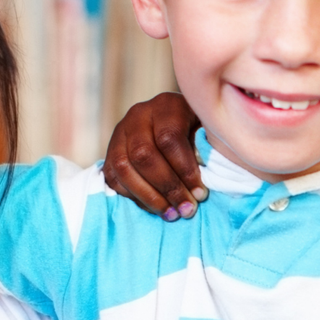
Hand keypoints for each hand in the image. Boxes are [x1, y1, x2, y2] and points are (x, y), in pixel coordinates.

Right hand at [102, 92, 205, 219]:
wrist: (171, 125)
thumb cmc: (198, 132)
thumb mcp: (207, 131)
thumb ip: (206, 149)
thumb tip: (209, 177)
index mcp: (166, 105)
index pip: (169, 138)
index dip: (184, 170)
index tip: (200, 194)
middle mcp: (138, 115)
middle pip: (144, 154)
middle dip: (167, 187)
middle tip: (186, 209)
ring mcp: (120, 133)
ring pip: (124, 168)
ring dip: (149, 196)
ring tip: (171, 214)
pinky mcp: (110, 152)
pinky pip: (114, 179)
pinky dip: (135, 197)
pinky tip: (156, 208)